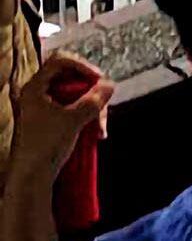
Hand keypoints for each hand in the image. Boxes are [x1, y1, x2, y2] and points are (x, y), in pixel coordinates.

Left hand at [9, 54, 113, 186]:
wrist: (31, 179)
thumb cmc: (45, 147)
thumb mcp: (74, 120)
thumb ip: (94, 100)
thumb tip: (110, 85)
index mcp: (34, 88)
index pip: (60, 61)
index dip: (82, 66)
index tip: (98, 79)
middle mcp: (36, 95)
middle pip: (71, 79)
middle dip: (92, 94)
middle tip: (103, 109)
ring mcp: (42, 109)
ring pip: (75, 97)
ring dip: (93, 109)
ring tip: (100, 129)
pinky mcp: (49, 123)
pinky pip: (73, 110)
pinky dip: (86, 118)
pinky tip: (96, 133)